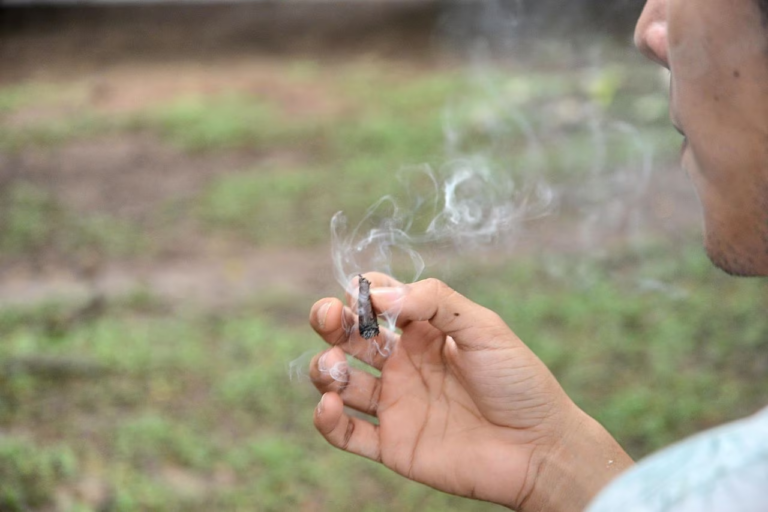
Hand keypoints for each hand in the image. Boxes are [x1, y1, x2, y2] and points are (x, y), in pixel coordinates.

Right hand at [308, 274, 631, 510]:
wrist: (540, 449)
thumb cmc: (518, 381)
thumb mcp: (483, 327)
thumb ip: (433, 301)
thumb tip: (377, 293)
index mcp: (425, 332)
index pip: (379, 302)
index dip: (362, 292)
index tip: (359, 292)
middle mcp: (405, 365)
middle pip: (350, 337)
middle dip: (330, 321)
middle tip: (327, 316)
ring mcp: (397, 405)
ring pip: (340, 382)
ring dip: (325, 368)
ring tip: (337, 367)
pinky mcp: (393, 444)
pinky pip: (347, 434)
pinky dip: (327, 420)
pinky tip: (329, 405)